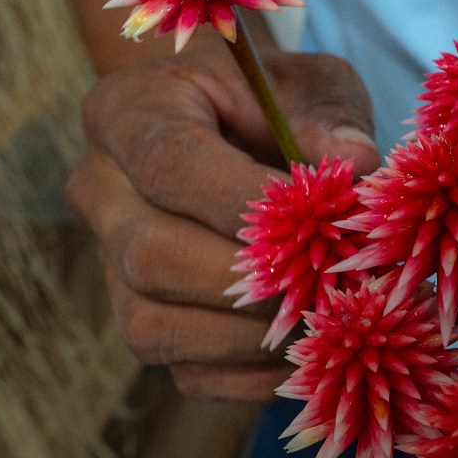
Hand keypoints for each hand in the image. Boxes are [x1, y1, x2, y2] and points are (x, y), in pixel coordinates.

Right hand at [66, 49, 381, 400]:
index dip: (242, 201)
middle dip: (252, 282)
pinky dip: (255, 375)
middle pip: (150, 255)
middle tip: (337, 284)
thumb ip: (332, 114)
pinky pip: (186, 372)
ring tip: (333, 320)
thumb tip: (356, 161)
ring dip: (254, 336)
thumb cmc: (275, 98)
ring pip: (155, 326)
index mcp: (129, 111)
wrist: (231, 124)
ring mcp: (110, 266)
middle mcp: (101, 191)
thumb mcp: (311, 82)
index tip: (321, 219)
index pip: (169, 164)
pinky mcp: (144, 322)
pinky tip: (316, 352)